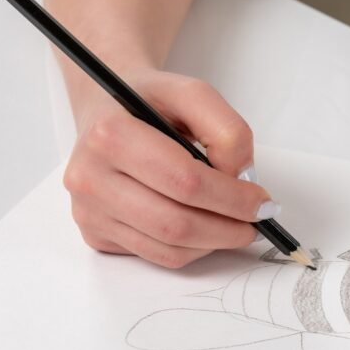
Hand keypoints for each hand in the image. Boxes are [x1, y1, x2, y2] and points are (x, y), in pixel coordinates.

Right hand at [63, 68, 276, 267]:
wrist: (106, 109)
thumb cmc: (149, 103)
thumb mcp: (192, 94)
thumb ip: (227, 130)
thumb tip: (242, 180)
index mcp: (110, 135)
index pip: (185, 182)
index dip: (232, 198)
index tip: (261, 202)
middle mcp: (90, 176)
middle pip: (175, 223)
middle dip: (227, 229)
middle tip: (254, 223)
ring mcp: (89, 211)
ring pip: (167, 249)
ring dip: (212, 244)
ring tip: (233, 226)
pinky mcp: (94, 233)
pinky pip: (155, 256)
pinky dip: (190, 249)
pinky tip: (203, 229)